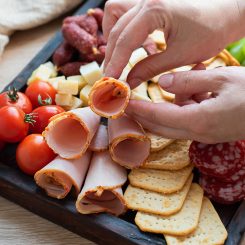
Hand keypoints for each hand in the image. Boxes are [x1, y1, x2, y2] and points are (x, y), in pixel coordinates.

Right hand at [103, 0, 243, 87]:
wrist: (228, 12)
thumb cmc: (211, 31)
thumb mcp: (179, 56)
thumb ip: (150, 68)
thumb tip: (129, 82)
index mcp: (154, 9)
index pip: (125, 40)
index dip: (115, 63)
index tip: (109, 81)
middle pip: (115, 28)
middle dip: (112, 54)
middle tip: (113, 75)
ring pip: (115, 13)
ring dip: (114, 36)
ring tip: (121, 58)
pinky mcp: (151, 1)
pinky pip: (126, 12)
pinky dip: (124, 29)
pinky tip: (136, 45)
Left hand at [126, 66, 244, 143]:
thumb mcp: (222, 79)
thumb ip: (189, 81)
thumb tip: (162, 84)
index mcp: (198, 121)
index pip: (156, 116)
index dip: (136, 109)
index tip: (120, 103)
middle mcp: (196, 132)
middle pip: (158, 126)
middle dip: (141, 114)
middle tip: (125, 101)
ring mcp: (202, 134)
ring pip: (170, 123)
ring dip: (163, 107)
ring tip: (173, 83)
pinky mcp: (207, 131)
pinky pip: (184, 120)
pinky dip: (180, 106)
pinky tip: (194, 88)